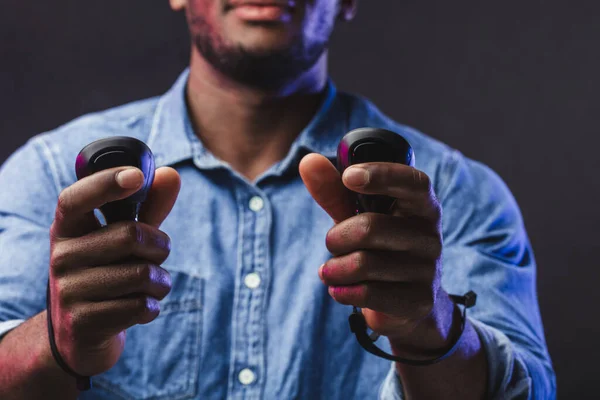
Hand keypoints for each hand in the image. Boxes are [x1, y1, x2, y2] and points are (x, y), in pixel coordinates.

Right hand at [48, 166, 180, 375]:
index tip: (137, 175)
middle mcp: (60, 256)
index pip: (75, 198)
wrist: (80, 334)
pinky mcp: (82, 323)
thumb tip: (171, 174)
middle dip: (160, 247)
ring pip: (142, 274)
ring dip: (160, 282)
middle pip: (131, 235)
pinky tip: (139, 309)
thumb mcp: (123, 240)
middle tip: (157, 256)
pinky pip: (140, 306)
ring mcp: (68, 291)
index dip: (105, 183)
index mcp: (67, 229)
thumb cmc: (109, 273)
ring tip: (151, 287)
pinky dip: (152, 307)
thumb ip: (148, 208)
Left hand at [299, 153, 457, 357]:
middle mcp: (430, 235)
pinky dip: (343, 291)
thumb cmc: (379, 246)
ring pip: (364, 263)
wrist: (406, 302)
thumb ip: (335, 191)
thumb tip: (308, 162)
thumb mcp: (358, 216)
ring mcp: (428, 269)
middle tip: (331, 244)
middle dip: (337, 237)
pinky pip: (368, 293)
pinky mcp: (418, 300)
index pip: (412, 182)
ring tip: (332, 270)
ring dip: (336, 268)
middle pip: (370, 227)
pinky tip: (341, 289)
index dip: (381, 175)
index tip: (349, 176)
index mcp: (422, 205)